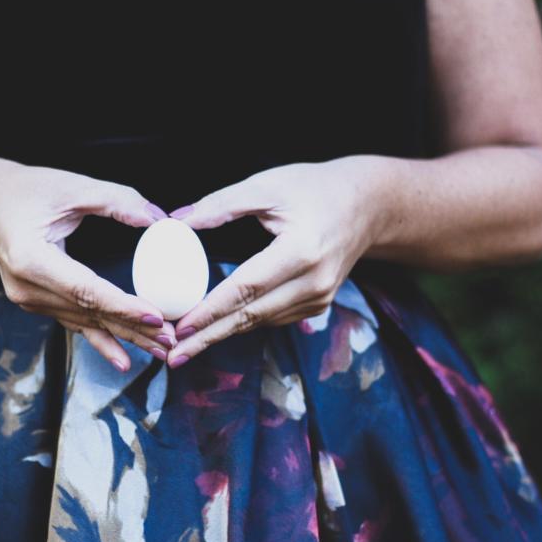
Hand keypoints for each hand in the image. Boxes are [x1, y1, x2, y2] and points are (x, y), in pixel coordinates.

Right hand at [0, 160, 177, 371]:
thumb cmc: (26, 190)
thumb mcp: (71, 186)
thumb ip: (116, 200)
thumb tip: (158, 218)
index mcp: (30, 259)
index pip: (86, 290)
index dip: (123, 306)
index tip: (157, 316)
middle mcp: (26, 287)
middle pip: (89, 314)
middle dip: (134, 329)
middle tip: (171, 340)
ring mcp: (29, 300)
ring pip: (86, 323)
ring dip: (125, 337)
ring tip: (162, 349)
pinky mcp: (36, 303)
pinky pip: (75, 324)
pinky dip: (103, 340)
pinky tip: (125, 360)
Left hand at [164, 157, 390, 367]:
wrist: (368, 204)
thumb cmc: (315, 188)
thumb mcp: (267, 185)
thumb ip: (222, 204)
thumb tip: (179, 221)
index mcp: (302, 250)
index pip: (246, 288)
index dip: (210, 310)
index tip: (180, 327)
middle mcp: (314, 281)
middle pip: (251, 316)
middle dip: (208, 337)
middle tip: (173, 355)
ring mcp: (320, 297)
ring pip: (260, 321)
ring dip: (221, 334)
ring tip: (185, 347)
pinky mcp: (319, 303)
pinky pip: (273, 318)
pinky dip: (243, 323)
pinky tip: (216, 330)